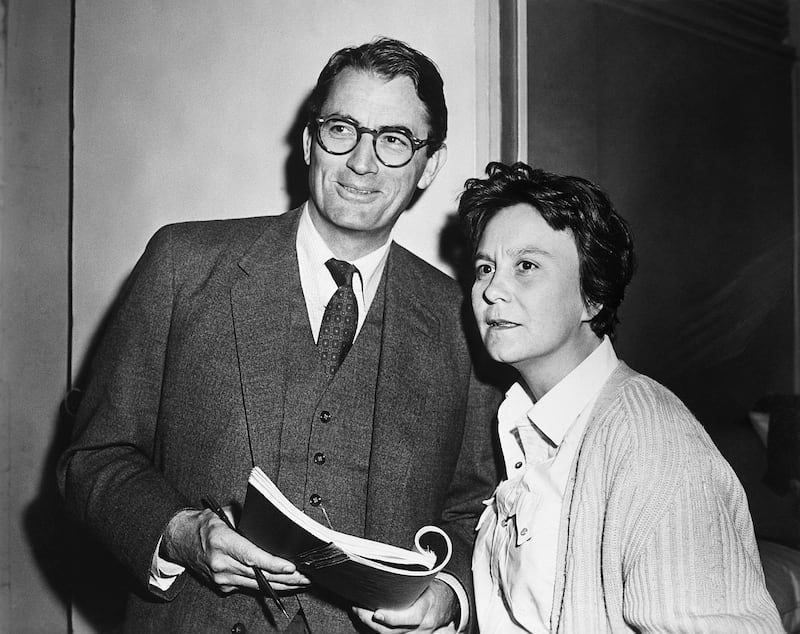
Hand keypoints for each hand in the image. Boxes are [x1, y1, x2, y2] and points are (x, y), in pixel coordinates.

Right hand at [161, 507, 310, 592]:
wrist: (178, 541)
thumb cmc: (203, 524)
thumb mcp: (223, 513)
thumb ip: (246, 518)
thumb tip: (269, 521)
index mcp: (221, 542)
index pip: (252, 556)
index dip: (273, 563)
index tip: (291, 566)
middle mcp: (221, 564)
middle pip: (259, 575)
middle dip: (286, 577)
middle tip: (307, 575)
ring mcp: (221, 579)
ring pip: (257, 585)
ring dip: (282, 585)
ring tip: (302, 581)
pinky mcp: (223, 587)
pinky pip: (250, 587)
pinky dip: (268, 586)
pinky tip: (285, 584)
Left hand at [351, 579, 458, 632]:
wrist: (446, 604)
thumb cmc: (432, 588)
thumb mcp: (427, 578)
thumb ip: (415, 572)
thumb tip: (398, 557)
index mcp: (428, 606)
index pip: (411, 617)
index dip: (392, 618)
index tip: (376, 613)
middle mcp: (423, 625)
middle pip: (395, 631)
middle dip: (372, 622)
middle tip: (357, 609)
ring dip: (371, 626)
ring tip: (358, 611)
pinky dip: (378, 629)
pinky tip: (367, 619)